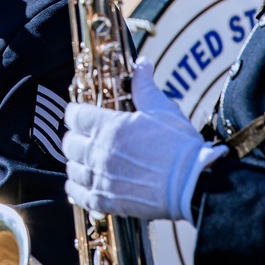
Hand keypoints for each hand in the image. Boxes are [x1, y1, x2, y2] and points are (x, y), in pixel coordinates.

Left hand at [62, 60, 226, 221]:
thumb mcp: (162, 109)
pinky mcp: (107, 200)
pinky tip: (86, 183)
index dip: (77, 113)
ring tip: (89, 161)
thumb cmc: (181, 147)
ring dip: (78, 162)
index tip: (83, 115)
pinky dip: (78, 188)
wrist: (195, 184)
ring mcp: (102, 178)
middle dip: (76, 137)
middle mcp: (100, 152)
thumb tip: (142, 63)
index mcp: (110, 126)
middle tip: (88, 138)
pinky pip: (78, 193)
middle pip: (69, 142)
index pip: (74, 114)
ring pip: (72, 167)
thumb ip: (144, 85)